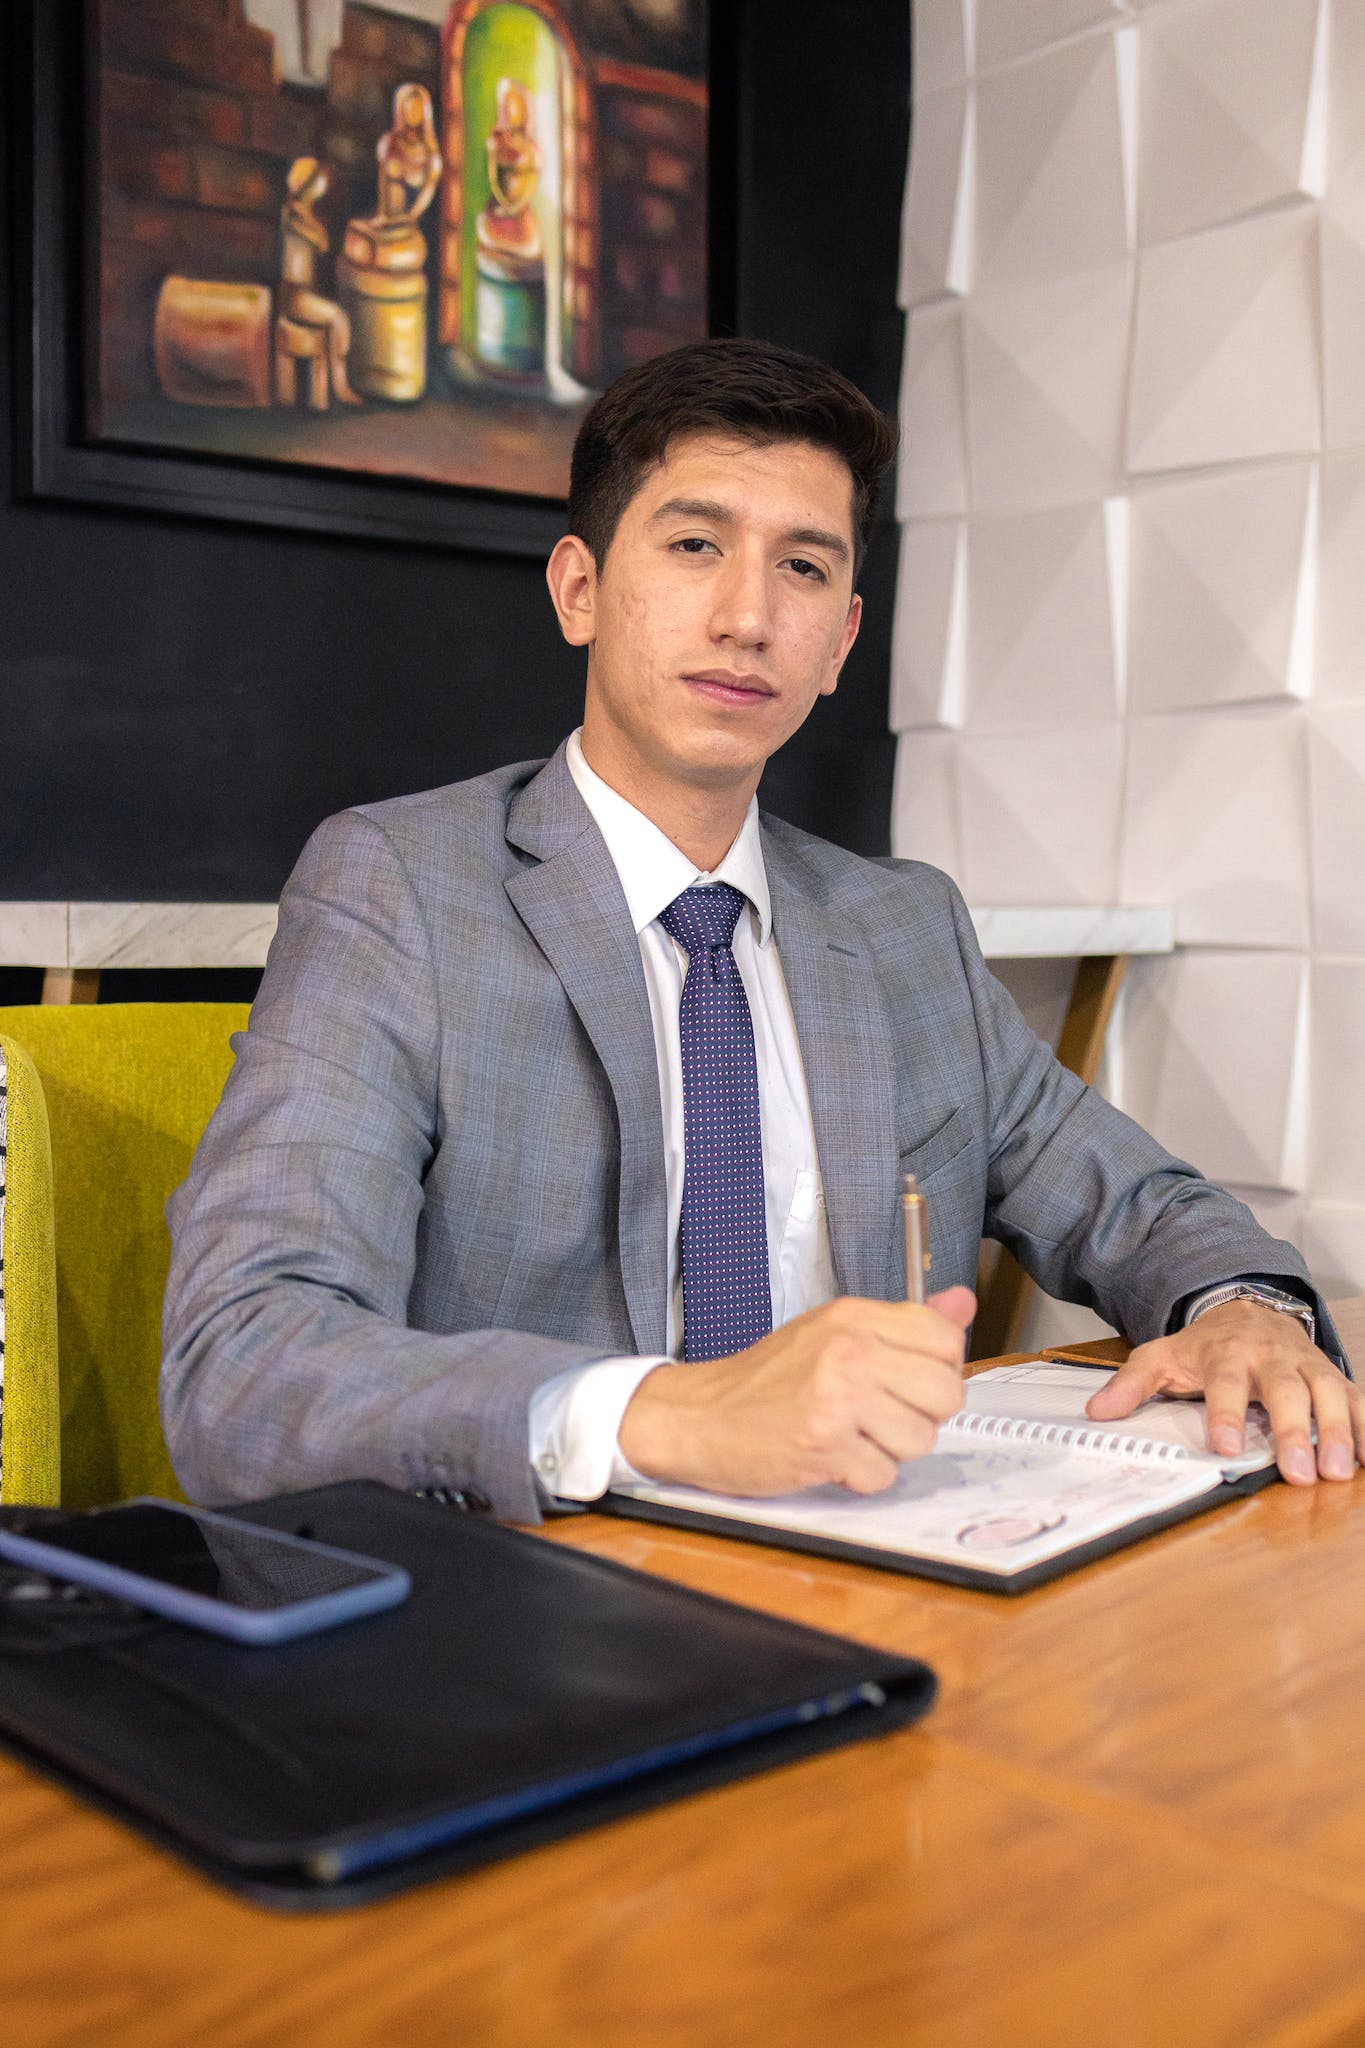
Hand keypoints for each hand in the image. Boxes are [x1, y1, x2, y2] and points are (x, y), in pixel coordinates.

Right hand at [617, 1287, 976, 1496]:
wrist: (698, 1417)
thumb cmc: (764, 1381)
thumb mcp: (831, 1332)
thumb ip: (901, 1323)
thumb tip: (962, 1304)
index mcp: (853, 1317)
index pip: (945, 1339)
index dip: (936, 1368)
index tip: (906, 1379)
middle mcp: (849, 1350)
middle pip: (946, 1393)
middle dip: (919, 1415)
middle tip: (877, 1414)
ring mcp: (837, 1397)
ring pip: (921, 1439)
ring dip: (888, 1450)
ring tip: (849, 1434)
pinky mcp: (824, 1445)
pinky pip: (883, 1475)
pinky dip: (859, 1476)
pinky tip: (829, 1456)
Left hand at [1084, 1299, 1364, 1485]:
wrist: (1247, 1309)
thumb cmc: (1205, 1345)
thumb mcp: (1160, 1357)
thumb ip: (1131, 1384)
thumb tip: (1096, 1412)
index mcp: (1225, 1354)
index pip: (1225, 1384)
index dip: (1225, 1414)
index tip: (1223, 1446)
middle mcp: (1270, 1357)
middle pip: (1286, 1391)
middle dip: (1293, 1431)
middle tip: (1298, 1472)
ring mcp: (1306, 1365)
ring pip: (1327, 1393)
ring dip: (1337, 1432)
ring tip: (1338, 1471)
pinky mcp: (1331, 1375)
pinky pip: (1354, 1397)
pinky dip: (1364, 1425)